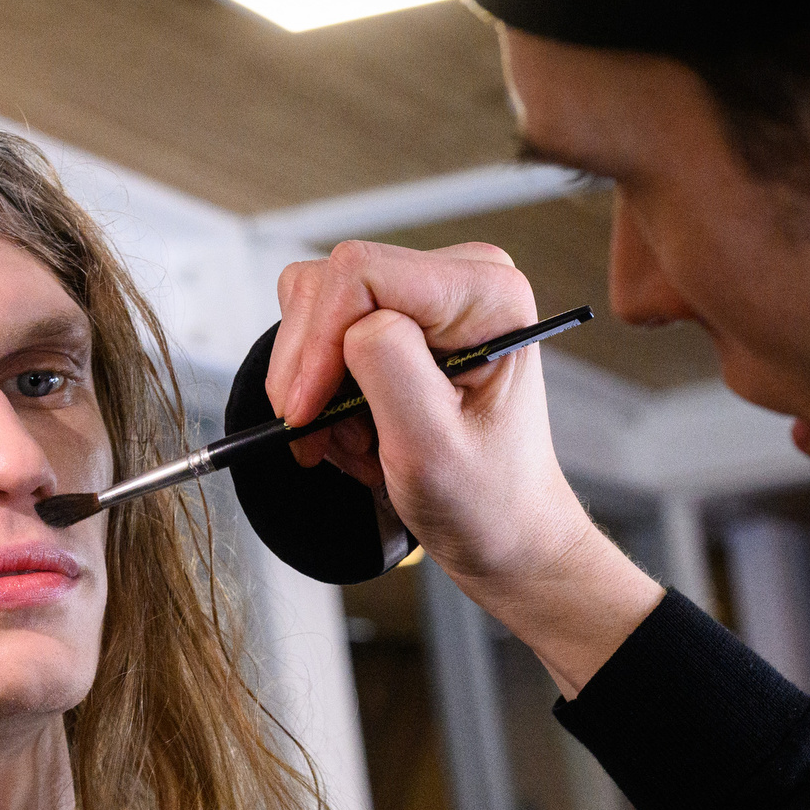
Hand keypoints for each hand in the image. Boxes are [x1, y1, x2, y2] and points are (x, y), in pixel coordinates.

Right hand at [267, 241, 659, 693]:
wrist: (505, 535)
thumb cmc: (488, 501)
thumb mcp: (433, 447)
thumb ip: (390, 369)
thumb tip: (348, 325)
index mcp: (487, 294)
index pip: (361, 274)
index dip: (317, 341)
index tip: (304, 413)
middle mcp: (460, 279)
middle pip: (330, 286)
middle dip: (312, 370)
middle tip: (321, 440)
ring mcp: (427, 300)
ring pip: (316, 312)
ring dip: (316, 388)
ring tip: (352, 444)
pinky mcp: (400, 324)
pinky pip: (324, 338)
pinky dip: (324, 395)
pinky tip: (356, 435)